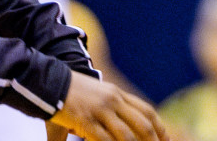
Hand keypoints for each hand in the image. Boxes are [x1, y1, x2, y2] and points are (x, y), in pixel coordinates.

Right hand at [48, 73, 167, 140]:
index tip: (166, 139)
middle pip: (142, 123)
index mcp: (117, 94)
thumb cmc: (70, 93)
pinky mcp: (86, 120)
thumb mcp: (96, 96)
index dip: (159, 126)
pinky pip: (104, 138)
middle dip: (153, 139)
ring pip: (126, 134)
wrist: (50, 82)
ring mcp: (101, 110)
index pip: (146, 111)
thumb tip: (113, 130)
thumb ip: (108, 111)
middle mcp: (113, 100)